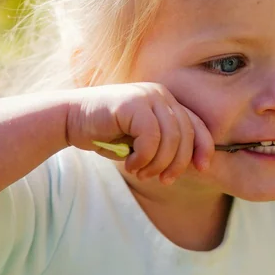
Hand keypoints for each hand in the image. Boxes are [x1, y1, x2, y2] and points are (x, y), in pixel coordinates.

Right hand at [65, 82, 215, 183]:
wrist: (70, 121)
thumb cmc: (106, 134)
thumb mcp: (141, 142)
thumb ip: (164, 145)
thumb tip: (193, 163)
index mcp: (165, 101)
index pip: (196, 124)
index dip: (204, 147)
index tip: (202, 169)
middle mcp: (160, 94)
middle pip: (185, 134)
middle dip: (177, 163)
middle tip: (161, 180)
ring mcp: (147, 96)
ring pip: (170, 138)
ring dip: (157, 163)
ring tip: (140, 173)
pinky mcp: (133, 103)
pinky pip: (151, 138)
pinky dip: (142, 157)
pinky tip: (129, 164)